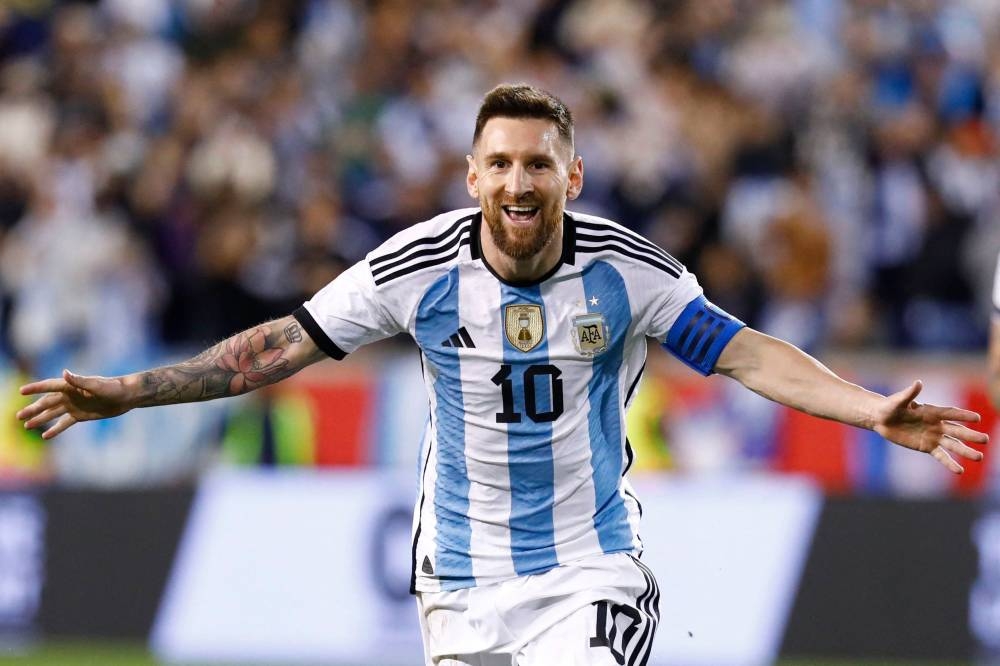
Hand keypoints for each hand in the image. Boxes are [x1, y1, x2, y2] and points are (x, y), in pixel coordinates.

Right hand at [16, 370, 132, 439]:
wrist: (127, 396)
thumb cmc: (113, 388)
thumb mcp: (96, 385)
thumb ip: (79, 381)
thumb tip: (64, 373)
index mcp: (71, 386)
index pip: (49, 386)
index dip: (35, 388)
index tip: (21, 391)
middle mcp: (70, 395)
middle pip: (46, 402)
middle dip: (32, 409)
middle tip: (17, 416)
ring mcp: (74, 406)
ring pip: (52, 413)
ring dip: (40, 419)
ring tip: (26, 426)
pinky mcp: (81, 415)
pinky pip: (64, 423)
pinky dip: (55, 429)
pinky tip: (45, 436)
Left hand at [874, 380, 987, 473]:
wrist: (882, 419)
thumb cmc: (890, 406)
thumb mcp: (898, 401)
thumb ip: (910, 393)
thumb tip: (918, 382)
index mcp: (931, 411)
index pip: (951, 413)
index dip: (963, 415)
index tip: (977, 418)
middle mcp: (936, 424)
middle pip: (957, 430)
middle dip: (970, 435)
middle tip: (985, 439)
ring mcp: (933, 436)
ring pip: (952, 445)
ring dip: (965, 451)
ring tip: (979, 458)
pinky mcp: (927, 447)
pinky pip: (941, 455)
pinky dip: (949, 463)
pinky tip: (960, 470)